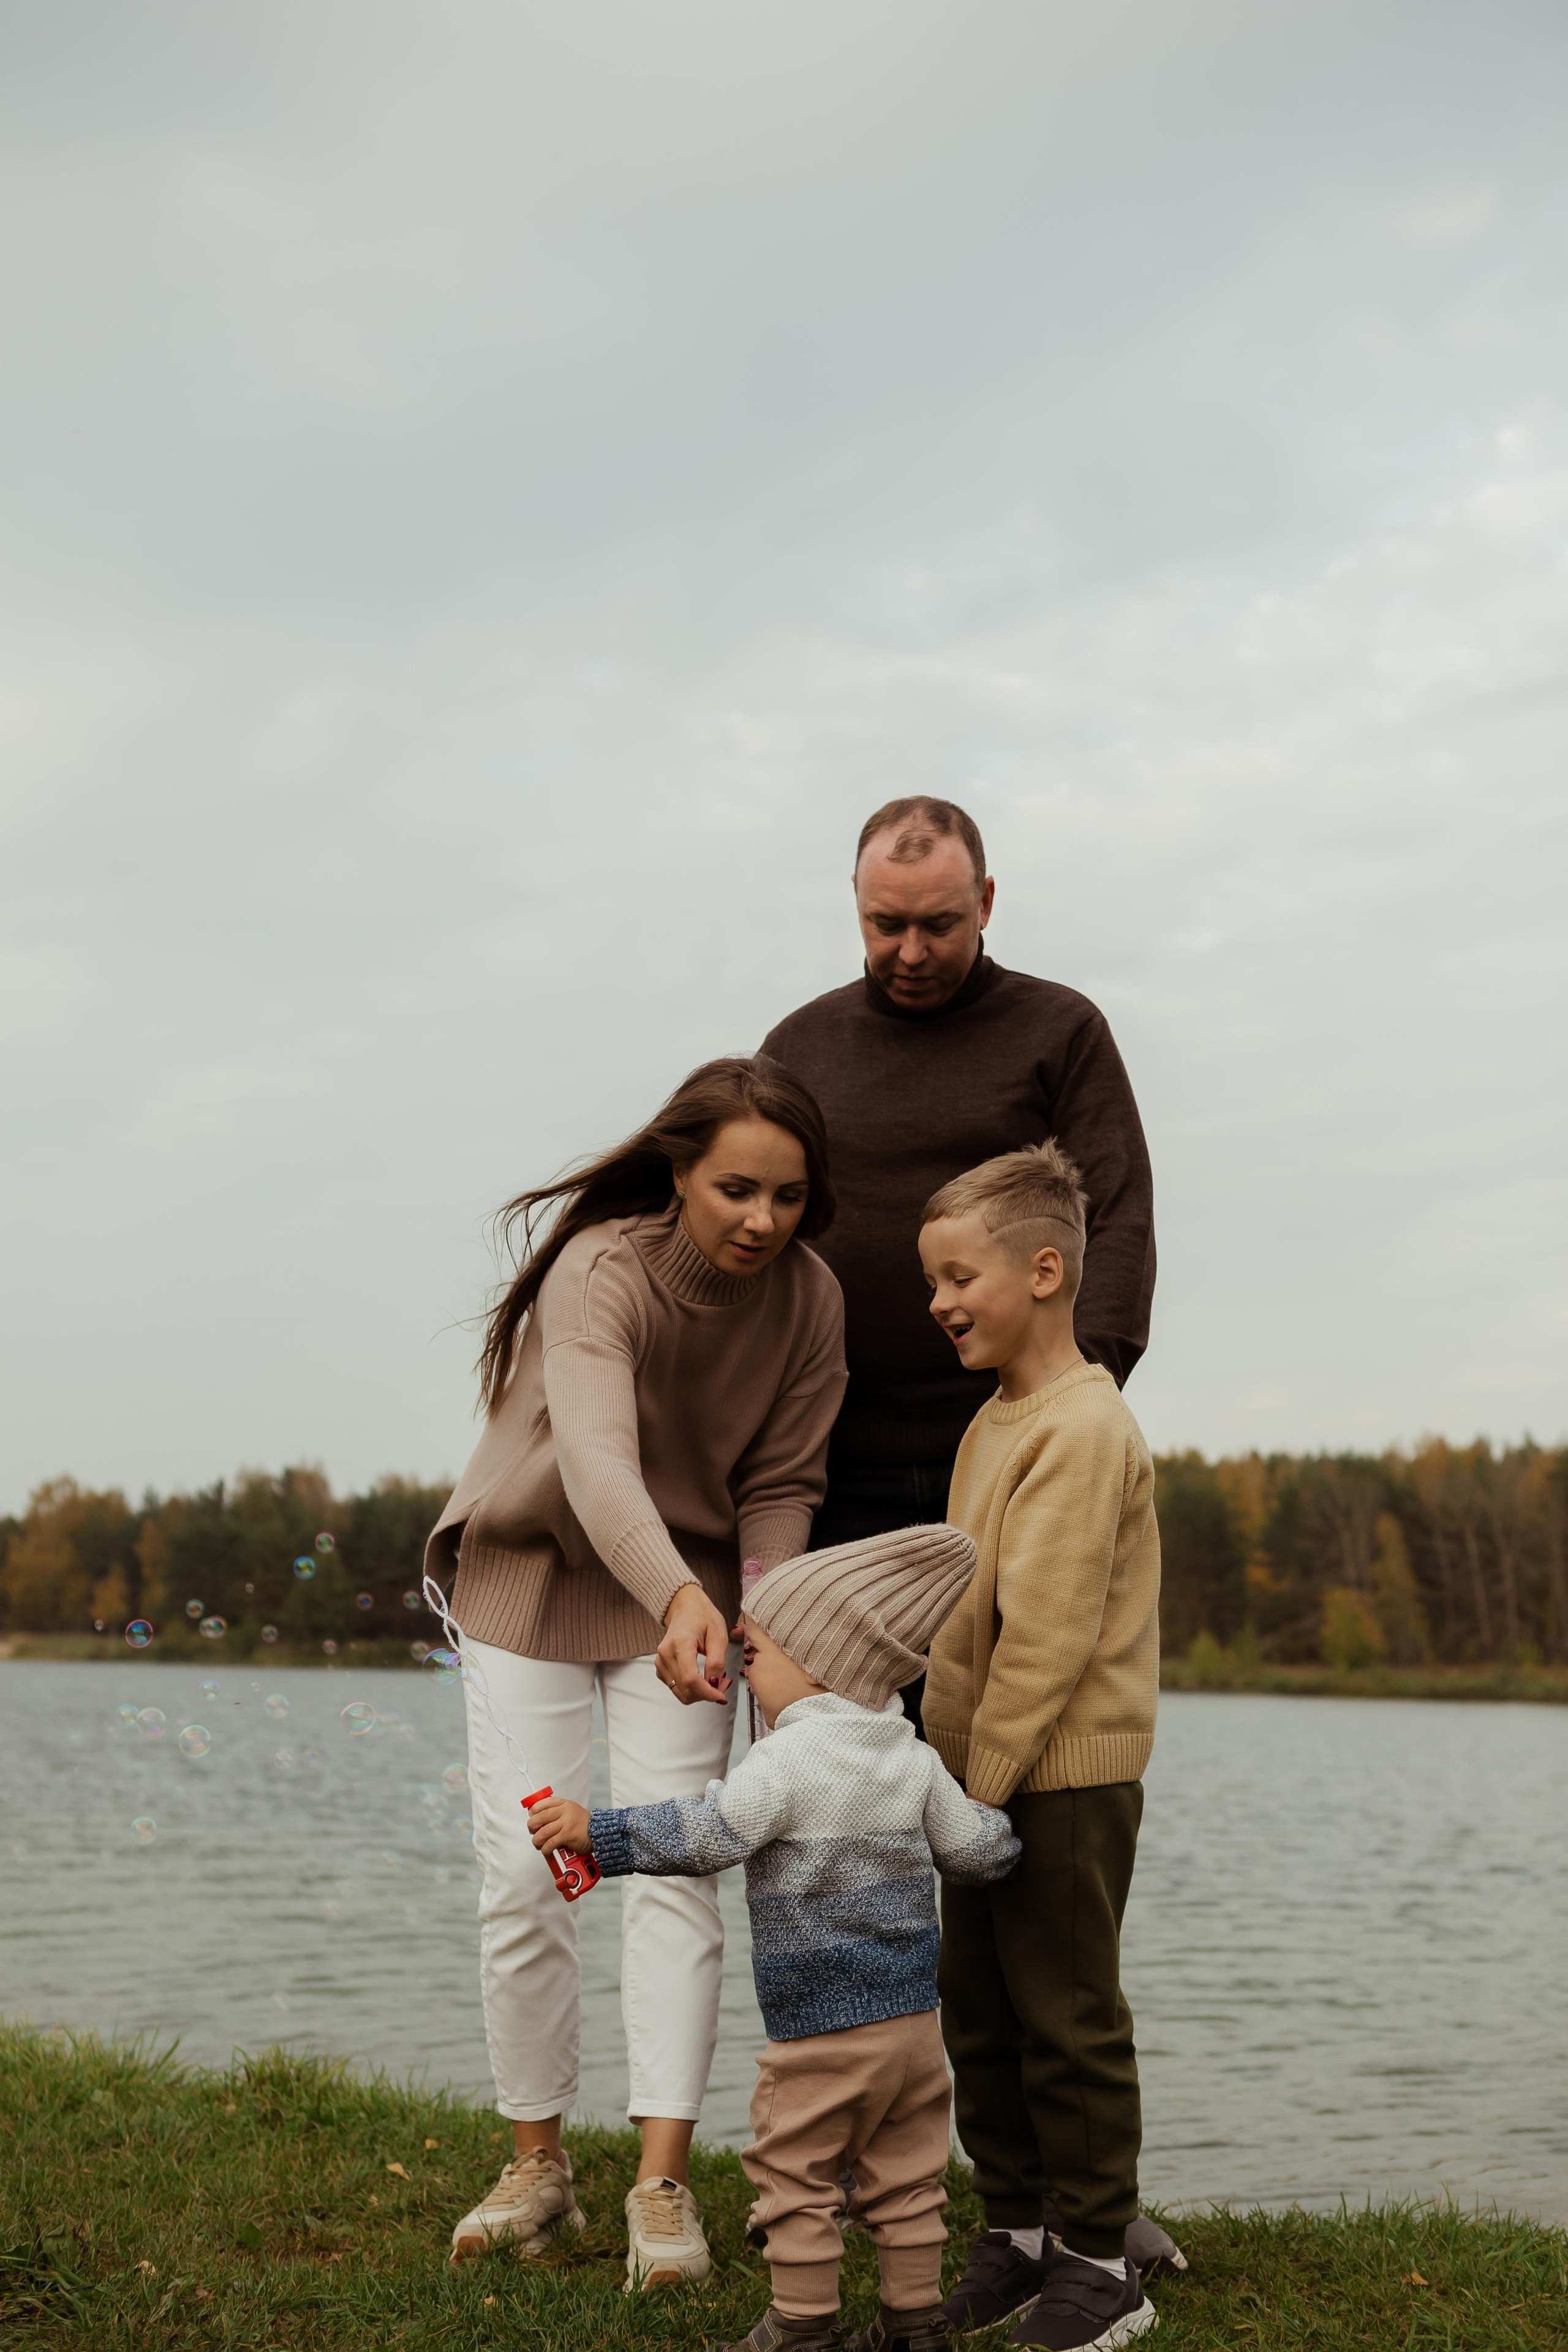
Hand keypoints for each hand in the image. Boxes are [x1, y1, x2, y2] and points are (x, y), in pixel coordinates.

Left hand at [528, 1795, 591, 1855]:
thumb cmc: (583, 1824)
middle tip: (532, 1831)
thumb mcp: (571, 1811)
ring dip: (537, 1840)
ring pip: (543, 1832)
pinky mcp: (567, 1835)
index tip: (531, 1816)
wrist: (599, 1832)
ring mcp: (566, 1823)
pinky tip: (546, 1850)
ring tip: (538, 1843)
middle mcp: (565, 1811)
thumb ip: (558, 1811)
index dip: (533, 1810)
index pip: (543, 1803)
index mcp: (564, 1804)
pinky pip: (550, 1843)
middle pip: (540, 1817)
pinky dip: (545, 1849)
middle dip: (531, 1826)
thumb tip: (539, 1817)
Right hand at [656, 1584, 732, 1706]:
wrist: (685, 1608)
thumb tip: (715, 1684)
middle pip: (686, 1689)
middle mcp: (666, 1654)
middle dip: (707, 1693)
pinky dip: (691, 1689)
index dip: (707, 1692)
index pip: (691, 1679)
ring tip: (714, 1679)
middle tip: (723, 1683)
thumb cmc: (703, 1617)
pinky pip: (676, 1688)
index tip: (722, 1696)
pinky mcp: (660, 1668)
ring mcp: (660, 1662)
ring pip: (681, 1693)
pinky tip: (702, 1678)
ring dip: (700, 1693)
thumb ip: (717, 1661)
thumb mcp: (718, 1634)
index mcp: (681, 1643)